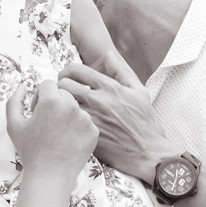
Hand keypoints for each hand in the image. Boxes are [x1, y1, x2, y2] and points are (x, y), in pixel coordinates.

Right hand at [5, 80, 97, 180]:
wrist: (50, 175)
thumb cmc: (30, 150)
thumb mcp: (13, 124)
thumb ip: (15, 100)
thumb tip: (23, 86)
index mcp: (52, 100)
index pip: (48, 84)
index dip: (39, 96)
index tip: (37, 111)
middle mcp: (71, 105)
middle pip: (63, 93)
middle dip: (54, 103)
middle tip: (47, 123)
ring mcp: (85, 118)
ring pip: (75, 107)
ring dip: (66, 115)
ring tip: (57, 134)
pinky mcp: (94, 131)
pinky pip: (85, 122)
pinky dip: (77, 128)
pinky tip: (68, 141)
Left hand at [58, 50, 180, 182]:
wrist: (147, 152)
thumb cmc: (145, 122)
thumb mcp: (139, 91)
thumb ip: (122, 71)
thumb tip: (109, 54)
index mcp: (109, 87)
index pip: (76, 70)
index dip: (67, 72)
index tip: (66, 77)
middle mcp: (98, 100)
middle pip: (64, 85)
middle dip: (58, 86)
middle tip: (59, 92)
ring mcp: (91, 118)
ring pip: (62, 104)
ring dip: (58, 104)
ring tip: (60, 107)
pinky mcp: (86, 134)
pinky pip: (66, 122)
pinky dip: (63, 120)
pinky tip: (65, 123)